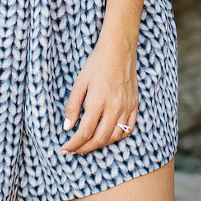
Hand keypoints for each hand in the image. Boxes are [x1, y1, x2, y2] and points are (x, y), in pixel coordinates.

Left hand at [60, 37, 138, 154]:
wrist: (118, 50)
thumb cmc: (96, 64)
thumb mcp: (79, 83)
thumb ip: (72, 106)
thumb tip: (67, 127)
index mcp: (98, 101)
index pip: (84, 132)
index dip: (74, 144)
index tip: (65, 148)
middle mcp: (114, 107)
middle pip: (99, 138)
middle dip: (85, 148)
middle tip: (74, 150)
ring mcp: (127, 107)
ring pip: (114, 136)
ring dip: (100, 144)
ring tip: (88, 144)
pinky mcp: (134, 105)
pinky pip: (128, 129)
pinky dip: (117, 137)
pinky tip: (107, 136)